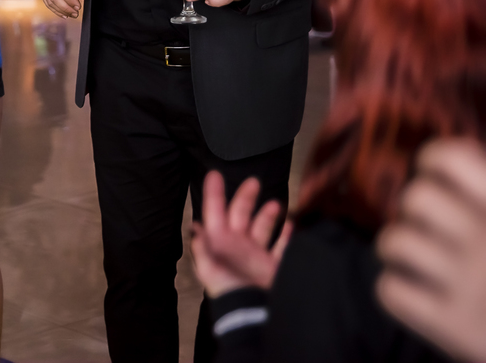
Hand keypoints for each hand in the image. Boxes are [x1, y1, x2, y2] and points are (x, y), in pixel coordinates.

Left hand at [190, 171, 291, 297]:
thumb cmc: (229, 291)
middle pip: (240, 214)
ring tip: (275, 204)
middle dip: (245, 197)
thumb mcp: (210, 269)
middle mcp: (237, 245)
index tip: (213, 173)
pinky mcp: (272, 265)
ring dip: (267, 214)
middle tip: (254, 181)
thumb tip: (195, 226)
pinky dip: (287, 235)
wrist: (253, 315)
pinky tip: (292, 225)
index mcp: (219, 242)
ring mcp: (256, 255)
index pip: (214, 212)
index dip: (213, 193)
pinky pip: (281, 246)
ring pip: (262, 227)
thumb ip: (202, 248)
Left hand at [377, 139, 485, 361]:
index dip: (433, 162)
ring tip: (421, 260)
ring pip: (394, 241)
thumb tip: (445, 155)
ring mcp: (469, 285)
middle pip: (416, 198)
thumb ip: (481, 188)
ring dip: (400, 249)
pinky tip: (420, 293)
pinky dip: (397, 291)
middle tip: (433, 228)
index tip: (437, 177)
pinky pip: (390, 291)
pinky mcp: (452, 326)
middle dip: (417, 211)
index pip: (448, 158)